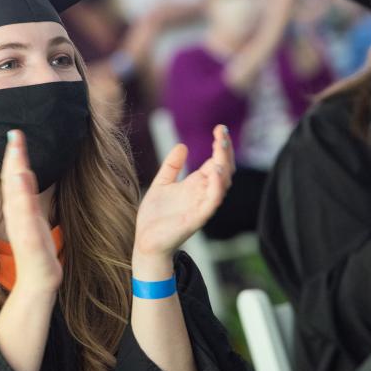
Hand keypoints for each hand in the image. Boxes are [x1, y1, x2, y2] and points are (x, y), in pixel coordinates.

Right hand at [1, 130, 61, 294]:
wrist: (37, 281)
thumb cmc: (36, 249)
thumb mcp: (34, 216)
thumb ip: (28, 195)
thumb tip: (24, 171)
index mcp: (18, 209)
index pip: (13, 177)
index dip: (13, 156)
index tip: (16, 134)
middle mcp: (16, 217)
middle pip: (13, 184)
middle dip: (13, 160)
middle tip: (15, 135)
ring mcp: (23, 230)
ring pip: (18, 202)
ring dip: (16, 179)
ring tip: (17, 157)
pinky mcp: (32, 245)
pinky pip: (28, 225)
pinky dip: (25, 208)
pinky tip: (24, 193)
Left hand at [134, 125, 233, 259]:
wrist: (145, 241)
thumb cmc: (155, 217)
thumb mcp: (161, 184)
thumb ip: (172, 166)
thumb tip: (182, 146)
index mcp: (196, 185)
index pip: (216, 162)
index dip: (220, 146)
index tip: (220, 128)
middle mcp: (202, 194)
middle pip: (223, 170)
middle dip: (225, 151)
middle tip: (222, 132)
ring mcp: (202, 205)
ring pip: (222, 184)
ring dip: (224, 165)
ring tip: (221, 146)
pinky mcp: (197, 218)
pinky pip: (212, 202)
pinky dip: (217, 187)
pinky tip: (216, 172)